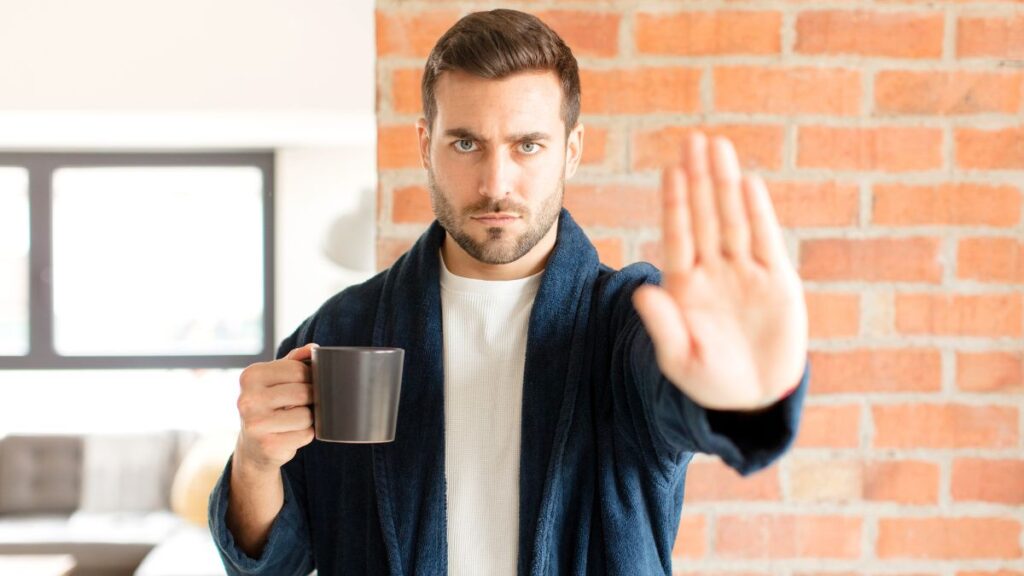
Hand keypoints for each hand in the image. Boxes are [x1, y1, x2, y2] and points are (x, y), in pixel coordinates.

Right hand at [233, 342, 317, 473]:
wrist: (252, 447)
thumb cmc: (268, 407)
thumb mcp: (275, 380)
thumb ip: (294, 361)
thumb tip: (314, 348)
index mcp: (250, 376)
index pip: (298, 370)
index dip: (309, 378)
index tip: (302, 385)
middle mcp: (248, 399)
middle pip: (303, 392)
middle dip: (310, 399)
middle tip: (299, 405)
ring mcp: (256, 424)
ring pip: (307, 415)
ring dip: (308, 418)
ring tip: (293, 420)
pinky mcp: (268, 446)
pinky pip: (306, 434)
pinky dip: (305, 434)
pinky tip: (291, 434)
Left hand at [632, 132, 807, 411]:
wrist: (752, 399)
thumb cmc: (708, 381)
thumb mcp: (679, 359)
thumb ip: (663, 326)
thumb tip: (642, 293)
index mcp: (685, 286)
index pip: (678, 235)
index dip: (675, 203)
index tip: (671, 170)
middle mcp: (714, 271)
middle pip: (704, 215)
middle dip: (699, 178)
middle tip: (694, 139)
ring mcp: (746, 273)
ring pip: (733, 219)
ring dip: (725, 184)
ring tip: (719, 146)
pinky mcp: (777, 283)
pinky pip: (766, 241)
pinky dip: (758, 214)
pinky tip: (748, 185)